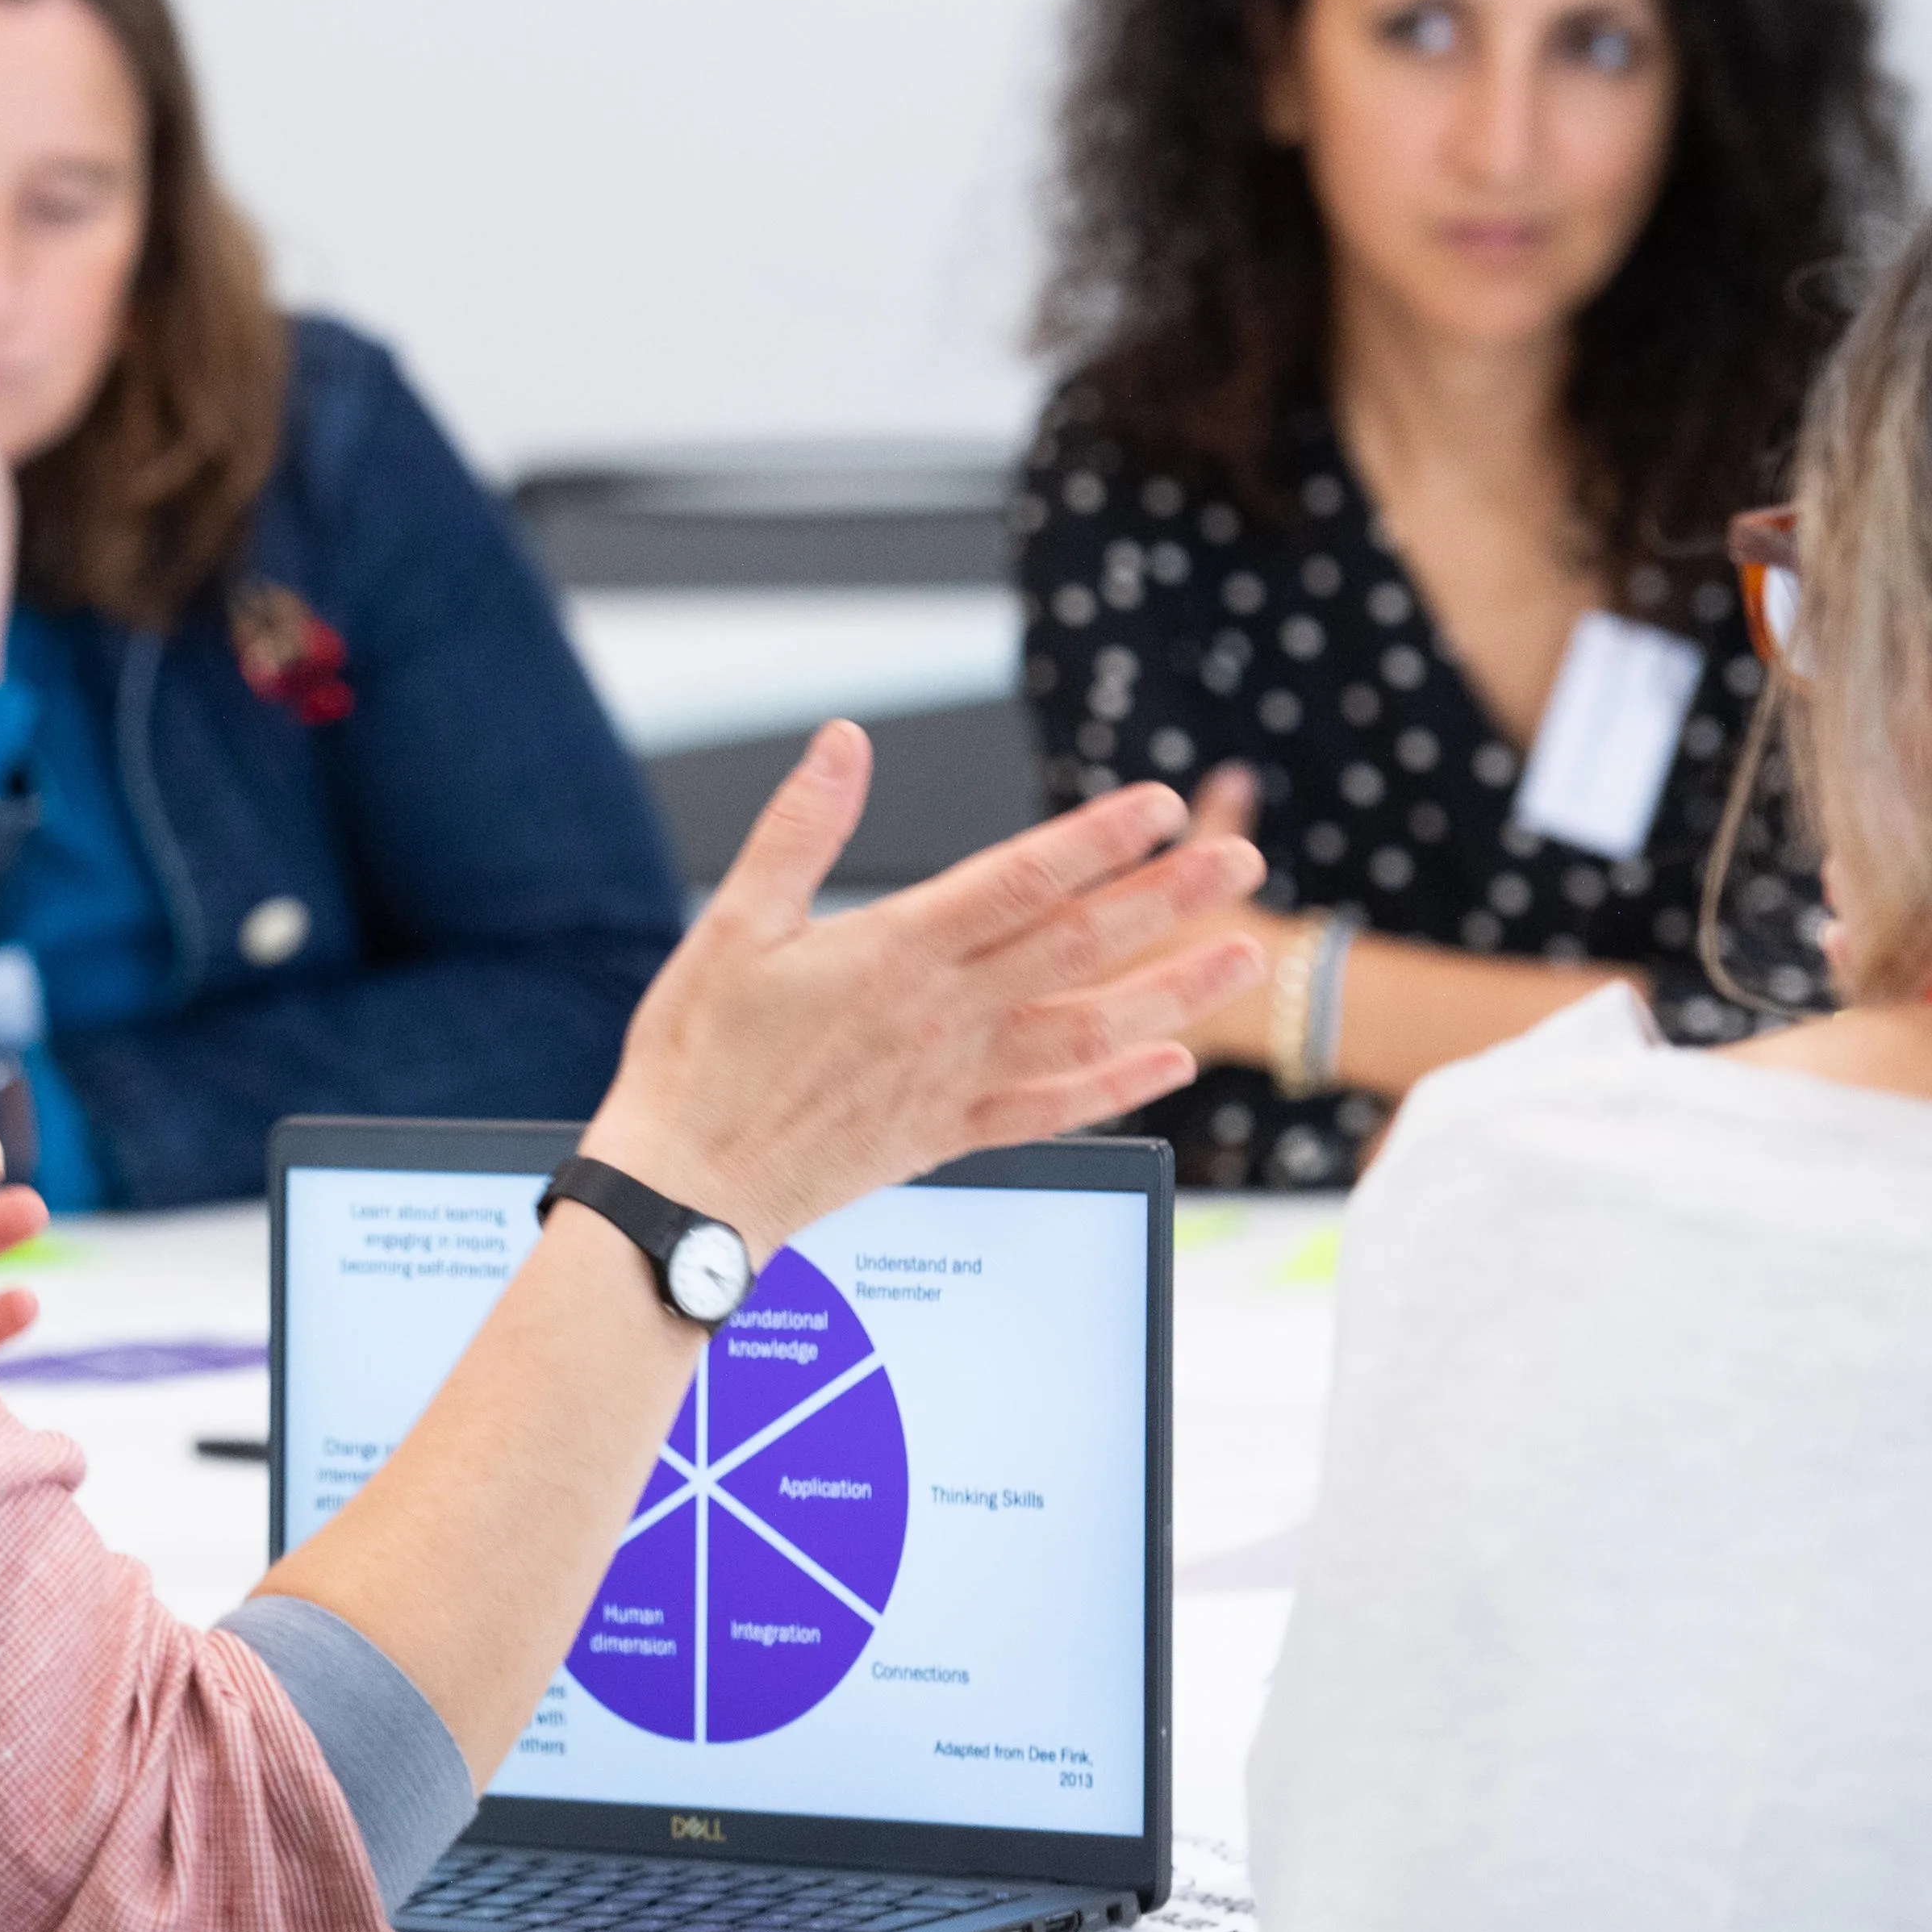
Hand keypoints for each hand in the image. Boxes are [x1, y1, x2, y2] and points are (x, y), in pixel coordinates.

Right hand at [577, 722, 1268, 1256]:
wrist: (690, 1188)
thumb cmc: (697, 1057)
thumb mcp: (731, 925)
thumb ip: (797, 830)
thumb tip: (841, 743)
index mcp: (892, 954)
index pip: (1019, 881)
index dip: (1097, 841)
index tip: (1160, 806)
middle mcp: (941, 1017)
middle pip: (1079, 947)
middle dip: (1169, 900)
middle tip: (1241, 862)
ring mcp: (954, 1081)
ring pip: (1088, 1029)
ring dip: (1174, 991)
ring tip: (1241, 955)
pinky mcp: (948, 1135)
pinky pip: (1055, 1111)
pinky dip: (1119, 1086)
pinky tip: (1171, 1063)